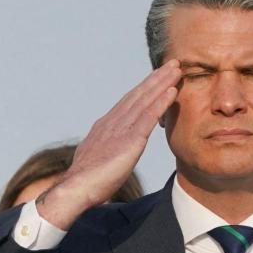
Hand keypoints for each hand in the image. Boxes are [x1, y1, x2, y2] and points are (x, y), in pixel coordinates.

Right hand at [36, 61, 181, 229]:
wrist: (76, 189)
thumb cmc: (86, 183)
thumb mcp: (97, 160)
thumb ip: (106, 151)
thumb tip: (109, 154)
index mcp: (104, 127)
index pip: (127, 103)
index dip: (144, 89)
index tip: (157, 77)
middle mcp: (112, 123)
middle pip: (137, 96)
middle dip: (155, 79)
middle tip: (172, 64)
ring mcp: (120, 130)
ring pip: (144, 101)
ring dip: (161, 83)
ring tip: (176, 69)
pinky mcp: (129, 140)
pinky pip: (148, 117)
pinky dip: (160, 102)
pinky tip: (172, 91)